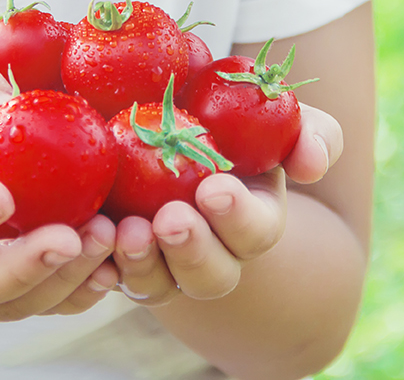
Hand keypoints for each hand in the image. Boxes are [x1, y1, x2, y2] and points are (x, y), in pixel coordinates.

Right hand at [0, 64, 118, 320]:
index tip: (1, 198)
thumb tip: (1, 107)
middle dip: (20, 268)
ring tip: (104, 236)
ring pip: (8, 305)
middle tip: (69, 240)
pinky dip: (79, 293)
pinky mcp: (8, 294)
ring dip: (61, 279)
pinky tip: (111, 265)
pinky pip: (42, 306)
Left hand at [110, 101, 343, 304]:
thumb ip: (312, 132)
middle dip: (192, 250)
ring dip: (143, 263)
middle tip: (170, 220)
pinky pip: (105, 277)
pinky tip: (90, 238)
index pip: (255, 231)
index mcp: (253, 221)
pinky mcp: (117, 259)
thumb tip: (312, 162)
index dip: (237, 217)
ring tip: (127, 231)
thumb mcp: (277, 117)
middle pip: (210, 275)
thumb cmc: (231, 121)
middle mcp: (211, 254)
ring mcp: (162, 263)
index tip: (214, 189)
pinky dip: (97, 266)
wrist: (168, 129)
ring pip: (157, 285)